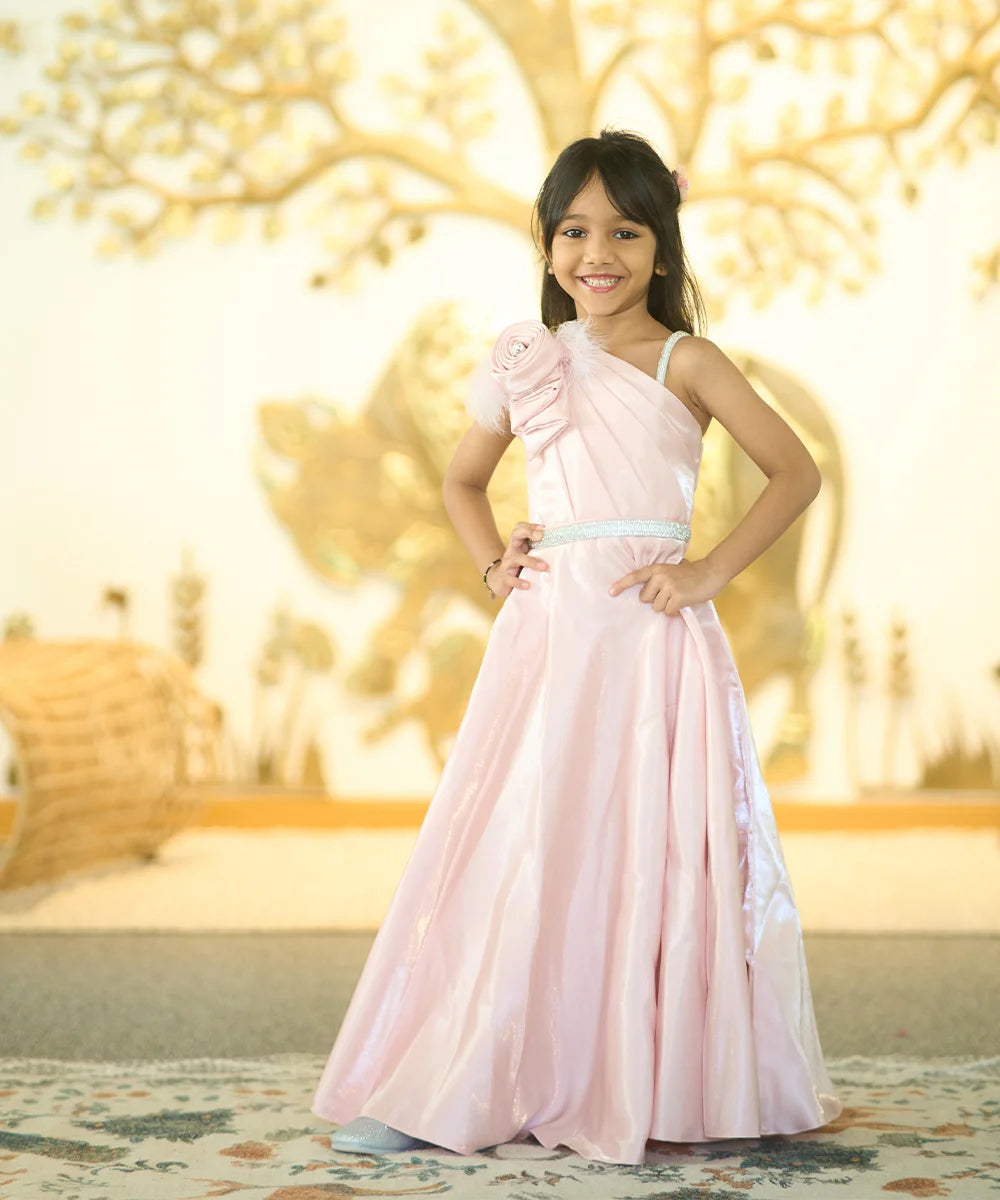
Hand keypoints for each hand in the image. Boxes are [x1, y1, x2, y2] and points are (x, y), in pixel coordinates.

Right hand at [486, 521, 548, 597]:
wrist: (499, 581)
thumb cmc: (518, 568)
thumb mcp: (527, 557)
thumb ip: (539, 551)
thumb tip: (561, 548)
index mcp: (518, 545)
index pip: (520, 528)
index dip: (530, 526)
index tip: (543, 528)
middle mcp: (512, 551)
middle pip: (516, 535)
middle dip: (527, 532)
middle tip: (540, 536)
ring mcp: (507, 564)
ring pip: (517, 558)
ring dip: (531, 561)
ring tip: (544, 567)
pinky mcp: (504, 578)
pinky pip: (511, 579)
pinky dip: (519, 582)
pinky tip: (528, 585)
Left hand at [607, 558, 722, 615]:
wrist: (711, 572)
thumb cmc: (692, 574)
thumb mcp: (672, 570)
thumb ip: (659, 577)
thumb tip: (646, 592)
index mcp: (657, 569)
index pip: (635, 577)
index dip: (621, 585)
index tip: (611, 593)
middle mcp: (660, 576)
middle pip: (645, 599)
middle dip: (655, 600)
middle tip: (670, 594)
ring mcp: (669, 586)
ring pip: (657, 607)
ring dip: (667, 606)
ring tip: (679, 597)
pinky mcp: (678, 597)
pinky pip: (668, 612)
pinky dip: (675, 611)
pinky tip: (683, 604)